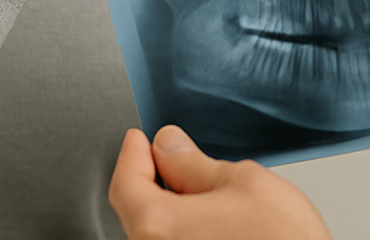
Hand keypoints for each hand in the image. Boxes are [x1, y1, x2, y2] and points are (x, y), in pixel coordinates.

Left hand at [108, 127, 330, 239]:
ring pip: (156, 231)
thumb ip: (195, 163)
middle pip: (137, 209)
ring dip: (170, 205)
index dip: (133, 153)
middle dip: (153, 177)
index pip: (125, 182)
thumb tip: (169, 146)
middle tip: (171, 153)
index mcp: (158, 226)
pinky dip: (183, 229)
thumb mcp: (243, 182)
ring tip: (204, 188)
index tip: (139, 138)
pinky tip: (211, 220)